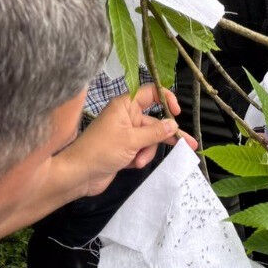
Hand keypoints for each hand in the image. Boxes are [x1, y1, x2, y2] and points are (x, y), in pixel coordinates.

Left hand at [63, 85, 187, 198]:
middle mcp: (126, 116)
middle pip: (154, 121)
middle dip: (166, 135)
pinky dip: (141, 157)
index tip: (177, 112)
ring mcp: (125, 133)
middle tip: (188, 144)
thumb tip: (174, 124)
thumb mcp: (132, 140)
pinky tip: (133, 165)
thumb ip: (155, 132)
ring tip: (138, 161)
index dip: (166, 98)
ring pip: (150, 139)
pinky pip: (142, 150)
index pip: (151, 93)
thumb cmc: (100, 150)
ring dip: (148, 151)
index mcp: (125, 105)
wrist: (79, 174)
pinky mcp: (124, 149)